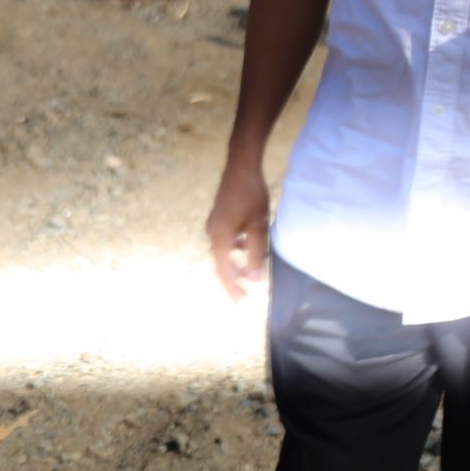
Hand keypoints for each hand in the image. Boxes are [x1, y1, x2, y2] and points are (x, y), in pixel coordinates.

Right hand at [204, 158, 271, 300]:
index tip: (240, 303)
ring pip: (223, 252)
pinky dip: (235, 250)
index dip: (232, 287)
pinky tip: (247, 247)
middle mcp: (212, 232)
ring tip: (251, 273)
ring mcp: (214, 224)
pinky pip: (225, 241)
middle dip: (233, 278)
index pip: (223, 270)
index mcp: (219, 237)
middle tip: (246, 293)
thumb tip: (255, 278)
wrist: (241, 167)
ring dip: (236, 263)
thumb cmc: (251, 196)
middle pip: (220, 263)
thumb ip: (255, 253)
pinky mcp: (219, 217)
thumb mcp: (257, 227)